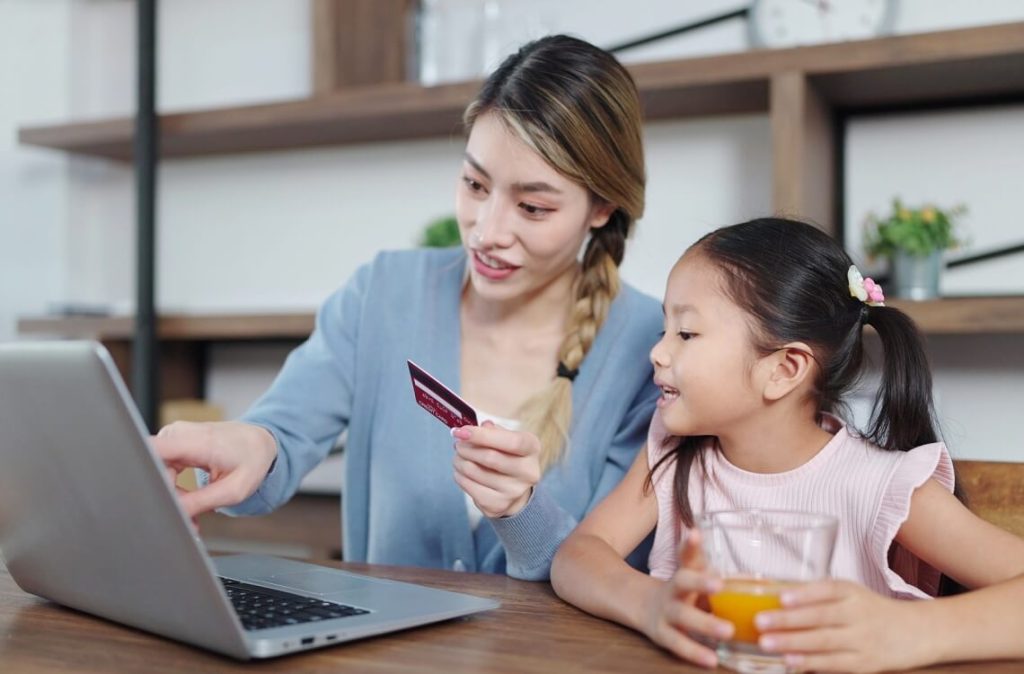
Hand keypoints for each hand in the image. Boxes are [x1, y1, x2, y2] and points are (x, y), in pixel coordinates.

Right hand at [151, 421, 277, 518]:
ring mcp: (175, 437)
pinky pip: (163, 470)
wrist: (259, 442)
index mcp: (198, 441)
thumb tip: (174, 512)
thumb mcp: (233, 490)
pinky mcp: (174, 443)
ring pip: (157, 473)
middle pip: (154, 470)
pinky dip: (175, 488)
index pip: (151, 450)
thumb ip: (200, 502)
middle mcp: (181, 434)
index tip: (162, 500)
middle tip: (189, 519)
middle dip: (168, 498)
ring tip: (194, 513)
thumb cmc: (252, 460)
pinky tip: (190, 500)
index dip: (148, 477)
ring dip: (173, 496)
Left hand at [451, 421, 540, 517]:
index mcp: (532, 448)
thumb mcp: (505, 438)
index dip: (483, 436)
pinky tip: (461, 471)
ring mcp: (514, 492)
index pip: (511, 442)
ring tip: (458, 457)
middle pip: (490, 457)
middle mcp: (528, 472)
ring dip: (460, 461)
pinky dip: (459, 476)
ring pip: (475, 472)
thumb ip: (490, 431)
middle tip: (457, 444)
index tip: (461, 431)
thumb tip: (467, 432)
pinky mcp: (498, 505)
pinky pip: (469, 487)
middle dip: (466, 448)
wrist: (515, 489)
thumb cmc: (507, 456)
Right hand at [641, 529, 733, 668]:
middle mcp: (672, 589)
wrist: (641, 605)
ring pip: (682, 616)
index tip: (695, 535)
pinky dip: (695, 653)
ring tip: (728, 632)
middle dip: (699, 582)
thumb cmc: (680, 589)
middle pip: (682, 582)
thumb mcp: (690, 572)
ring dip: (704, 624)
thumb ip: (701, 560)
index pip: (685, 555)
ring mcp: (665, 612)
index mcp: (682, 572)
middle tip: (719, 584)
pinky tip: (712, 660)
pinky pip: (679, 644)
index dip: (689, 545)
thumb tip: (709, 542)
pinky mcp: (663, 634)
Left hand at [756, 579, 929, 672]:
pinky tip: (792, 662)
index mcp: (852, 592)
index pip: (827, 590)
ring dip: (794, 644)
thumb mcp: (850, 594)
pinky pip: (835, 664)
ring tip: (768, 644)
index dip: (805, 594)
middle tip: (761, 622)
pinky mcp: (865, 664)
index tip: (782, 597)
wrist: (916, 632)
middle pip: (821, 618)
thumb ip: (818, 596)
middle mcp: (858, 614)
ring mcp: (863, 640)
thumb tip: (774, 597)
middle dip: (788, 621)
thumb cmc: (871, 610)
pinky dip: (812, 663)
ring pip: (825, 643)